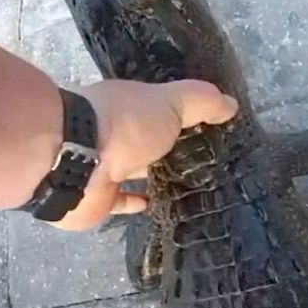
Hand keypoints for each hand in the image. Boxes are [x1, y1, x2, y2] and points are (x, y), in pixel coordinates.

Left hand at [50, 79, 238, 230]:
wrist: (76, 159)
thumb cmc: (125, 124)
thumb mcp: (171, 103)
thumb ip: (200, 101)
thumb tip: (231, 103)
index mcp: (126, 105)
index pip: (155, 108)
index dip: (178, 115)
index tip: (204, 129)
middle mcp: (111, 133)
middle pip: (142, 140)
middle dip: (163, 148)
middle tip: (198, 163)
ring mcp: (101, 166)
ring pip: (131, 171)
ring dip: (149, 176)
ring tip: (184, 187)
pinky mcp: (97, 198)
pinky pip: (120, 201)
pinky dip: (135, 203)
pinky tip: (154, 206)